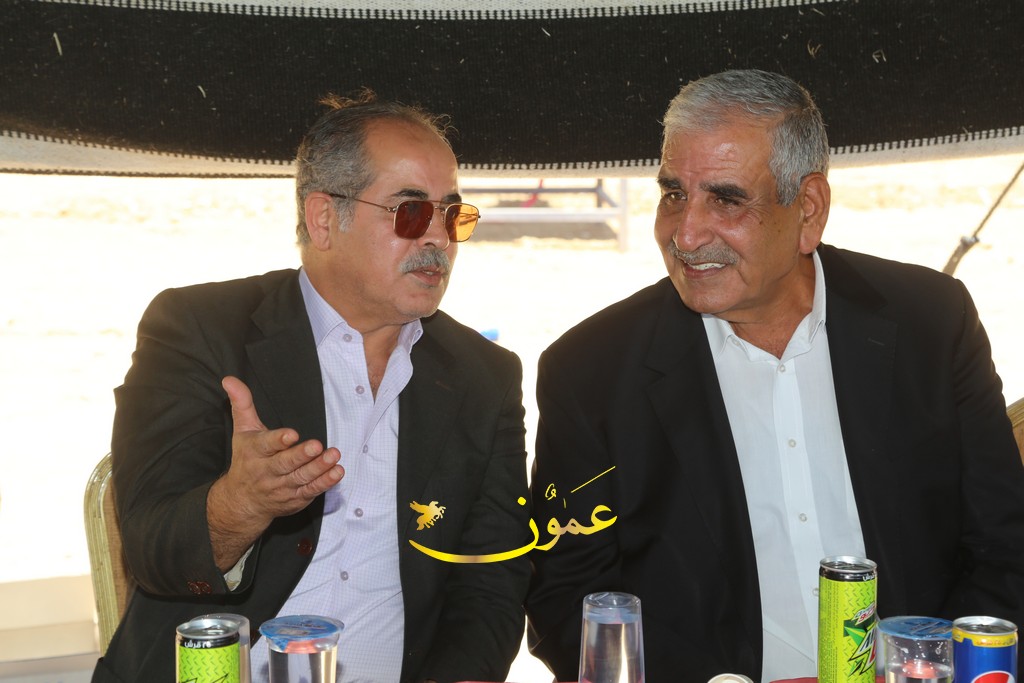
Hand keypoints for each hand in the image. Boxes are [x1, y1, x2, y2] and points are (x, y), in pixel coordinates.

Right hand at [206, 375, 344, 569]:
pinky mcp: (295, 498)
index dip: (278, 441)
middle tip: (317, 445)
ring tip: (334, 456)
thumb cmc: (246, 459)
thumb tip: (230, 379)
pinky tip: (337, 472)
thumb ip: (242, 404)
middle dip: (301, 456)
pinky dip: (325, 483)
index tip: (291, 434)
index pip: (266, 445)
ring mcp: (282, 487)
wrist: (241, 502)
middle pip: (285, 464)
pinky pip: (311, 491)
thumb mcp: (242, 430)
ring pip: (301, 478)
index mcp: (254, 452)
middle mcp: (267, 472)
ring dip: (318, 468)